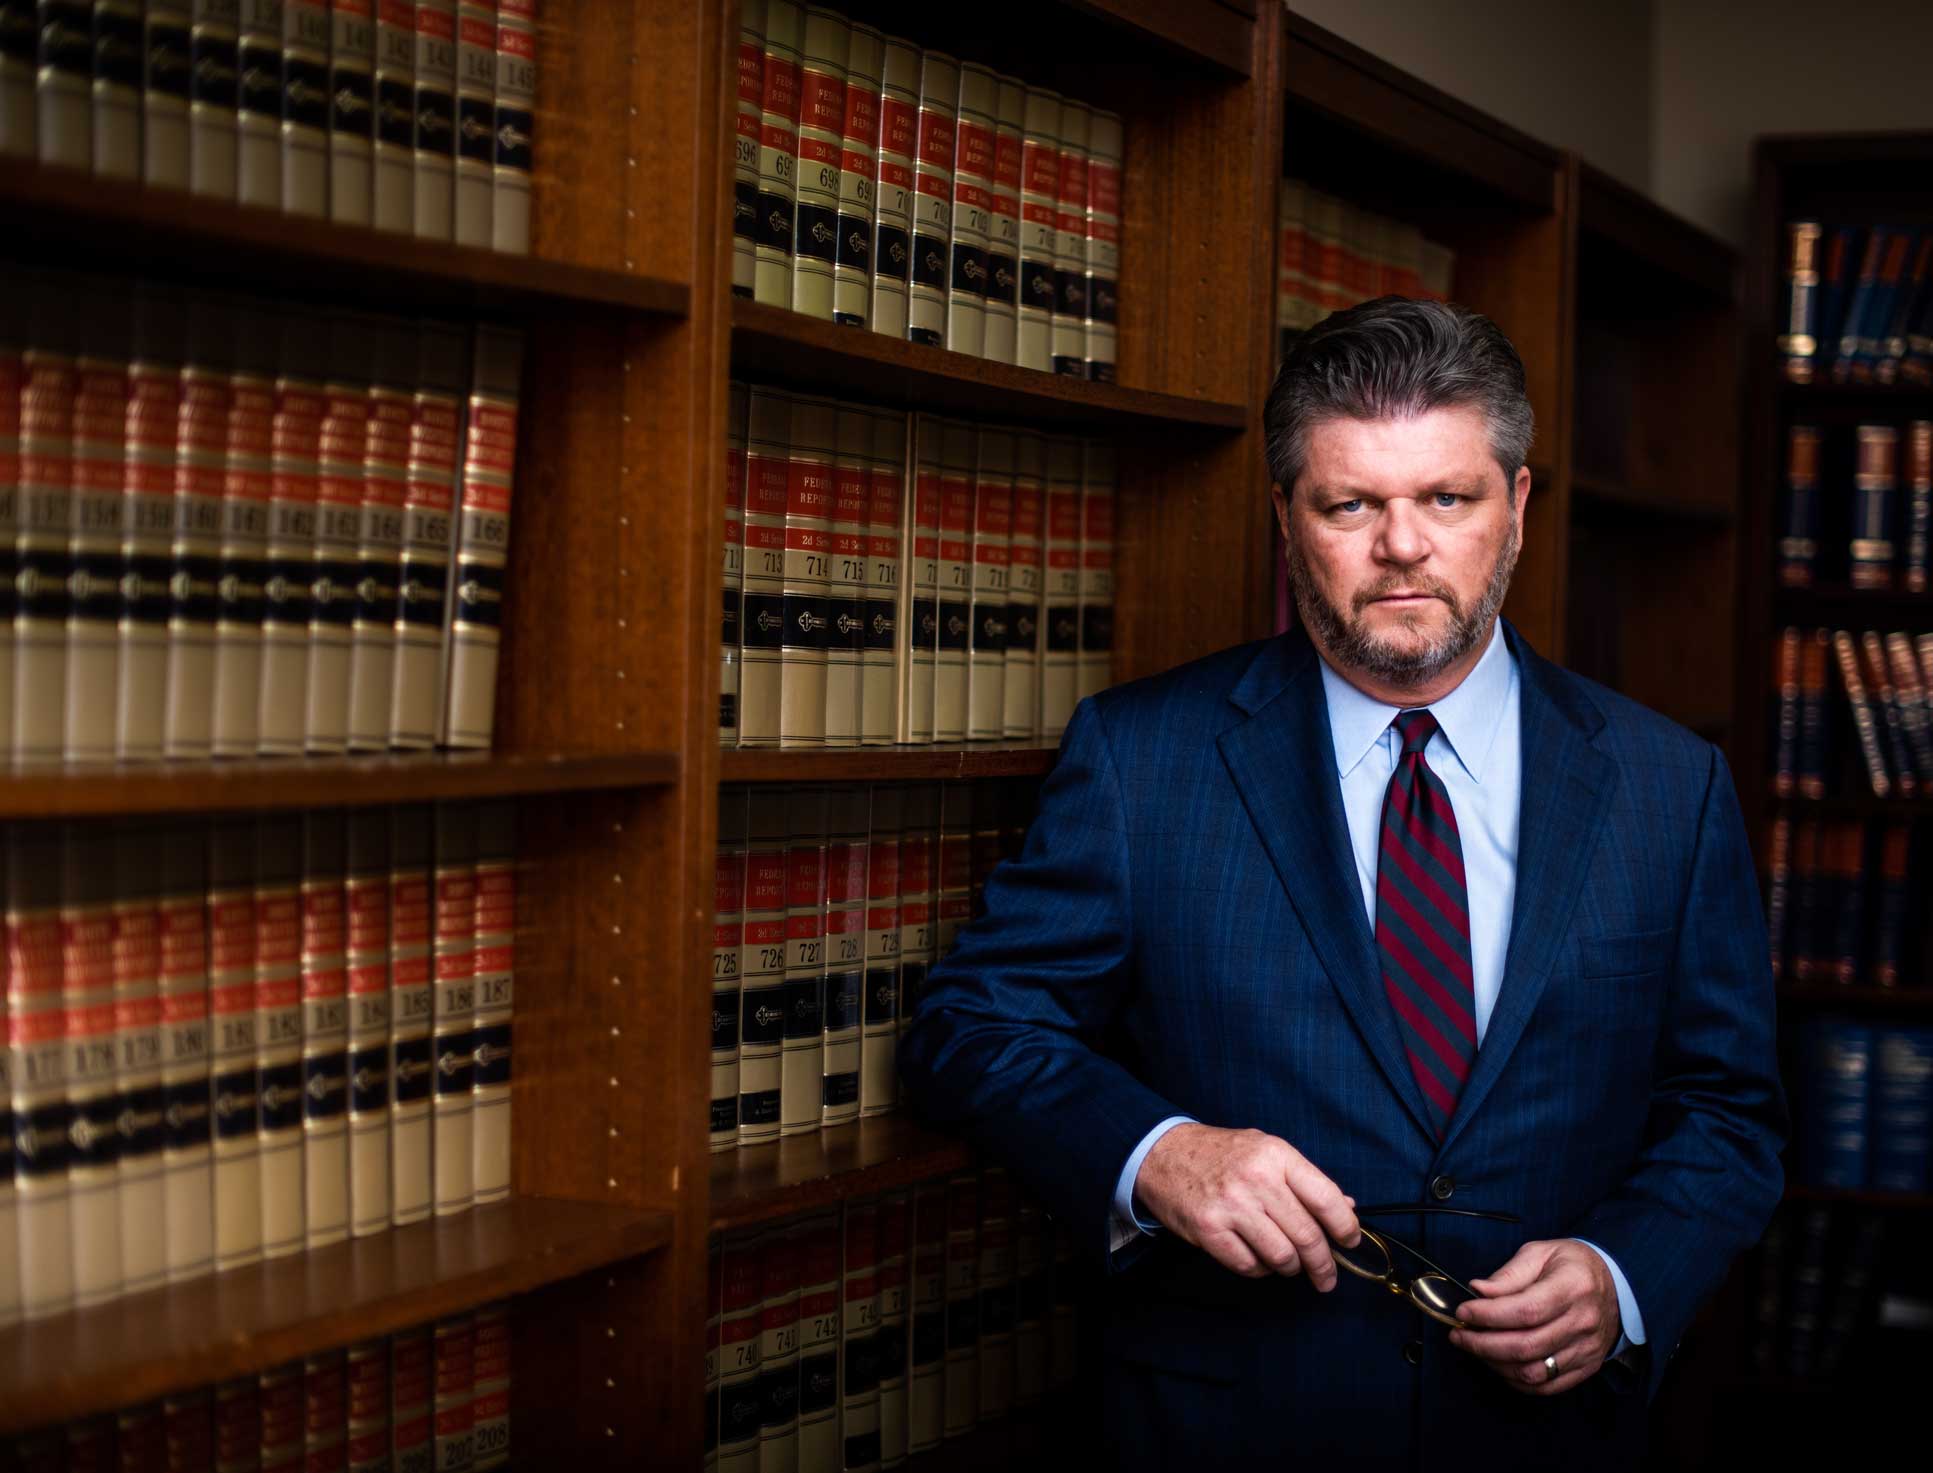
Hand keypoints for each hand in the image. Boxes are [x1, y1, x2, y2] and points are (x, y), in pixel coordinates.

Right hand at [1133, 1123, 1360, 1286]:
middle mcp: (1256, 1179)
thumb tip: (1346, 1208)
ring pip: (1281, 1257)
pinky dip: (1260, 1269)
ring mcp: (1231, 1206)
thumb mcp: (1265, 1151)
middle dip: (1323, 1264)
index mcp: (1276, 1155)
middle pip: (1307, 1236)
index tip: (1349, 1241)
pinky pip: (1249, 1266)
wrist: (1162, 1153)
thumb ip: (1304, 1179)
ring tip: (1288, 1263)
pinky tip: (1257, 1257)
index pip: (1326, 1198)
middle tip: (1327, 1276)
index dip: (1345, 1227)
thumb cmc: (1220, 1154)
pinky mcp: (1209, 1230)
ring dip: (1290, 1268)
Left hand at [1448, 1240, 1620, 1394]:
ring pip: (1534, 1371)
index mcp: (1573, 1287)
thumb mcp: (1541, 1252)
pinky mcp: (1586, 1367)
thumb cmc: (1573, 1265)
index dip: (1489, 1315)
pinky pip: (1547, 1386)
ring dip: (1495, 1364)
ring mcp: (1586, 1349)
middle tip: (1458, 1333)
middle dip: (1483, 1344)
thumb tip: (1478, 1291)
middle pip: (1526, 1346)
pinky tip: (1498, 1363)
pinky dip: (1517, 1380)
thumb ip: (1509, 1274)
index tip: (1463, 1311)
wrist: (1617, 1284)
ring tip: (1474, 1347)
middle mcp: (1583, 1322)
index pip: (1526, 1310)